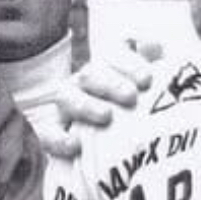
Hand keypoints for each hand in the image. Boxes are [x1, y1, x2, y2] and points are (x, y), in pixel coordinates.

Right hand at [39, 39, 164, 159]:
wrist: (107, 153)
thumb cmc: (138, 114)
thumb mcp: (149, 89)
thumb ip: (152, 63)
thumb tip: (154, 46)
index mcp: (108, 66)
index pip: (114, 55)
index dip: (130, 64)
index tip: (147, 80)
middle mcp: (84, 82)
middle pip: (91, 74)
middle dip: (111, 84)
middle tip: (131, 96)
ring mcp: (65, 106)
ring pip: (66, 96)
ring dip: (85, 105)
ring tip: (106, 116)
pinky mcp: (52, 133)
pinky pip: (46, 132)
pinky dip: (57, 137)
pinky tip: (75, 144)